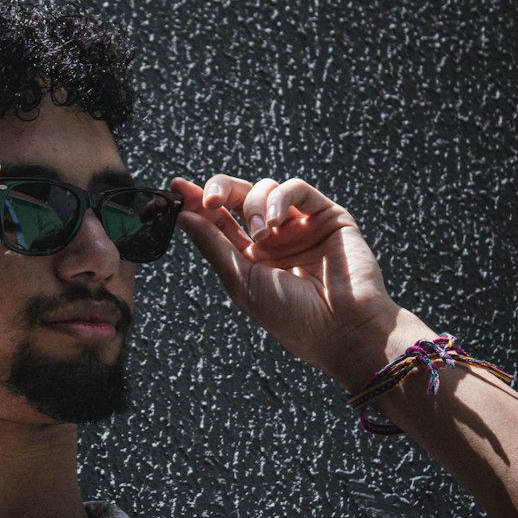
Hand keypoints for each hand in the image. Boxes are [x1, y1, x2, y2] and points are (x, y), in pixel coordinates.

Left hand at [171, 172, 404, 380]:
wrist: (342, 329)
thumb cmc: (292, 317)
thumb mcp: (241, 282)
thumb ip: (213, 246)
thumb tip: (182, 216)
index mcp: (250, 256)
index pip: (218, 219)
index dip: (197, 202)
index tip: (175, 189)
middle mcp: (273, 237)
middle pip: (239, 196)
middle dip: (219, 189)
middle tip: (208, 198)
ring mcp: (299, 224)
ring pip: (265, 189)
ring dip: (255, 204)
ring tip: (261, 233)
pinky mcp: (326, 215)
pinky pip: (297, 189)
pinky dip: (280, 198)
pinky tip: (275, 222)